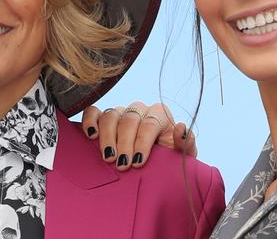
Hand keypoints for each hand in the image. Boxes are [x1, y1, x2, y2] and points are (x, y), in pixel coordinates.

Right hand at [81, 102, 196, 170]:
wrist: (154, 167)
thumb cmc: (168, 160)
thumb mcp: (181, 157)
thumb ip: (186, 144)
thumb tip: (181, 127)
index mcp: (160, 114)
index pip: (150, 123)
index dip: (143, 142)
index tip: (138, 162)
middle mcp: (140, 110)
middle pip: (129, 120)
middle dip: (125, 143)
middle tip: (122, 164)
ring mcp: (120, 112)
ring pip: (111, 115)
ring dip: (107, 137)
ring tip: (108, 157)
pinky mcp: (104, 118)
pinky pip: (94, 112)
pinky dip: (90, 120)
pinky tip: (90, 135)